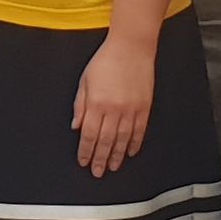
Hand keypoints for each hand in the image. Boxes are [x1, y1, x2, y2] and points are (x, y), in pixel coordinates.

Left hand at [69, 32, 155, 177]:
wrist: (131, 47)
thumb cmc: (106, 60)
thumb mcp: (85, 80)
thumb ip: (80, 105)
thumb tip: (76, 126)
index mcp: (97, 102)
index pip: (89, 134)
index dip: (86, 151)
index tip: (84, 161)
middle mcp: (114, 109)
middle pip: (105, 141)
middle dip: (100, 159)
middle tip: (98, 171)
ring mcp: (131, 109)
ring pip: (122, 139)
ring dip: (116, 156)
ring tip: (113, 166)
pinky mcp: (144, 107)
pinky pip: (139, 131)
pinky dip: (134, 143)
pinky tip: (129, 152)